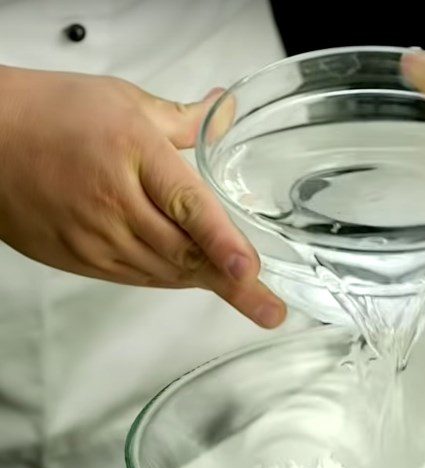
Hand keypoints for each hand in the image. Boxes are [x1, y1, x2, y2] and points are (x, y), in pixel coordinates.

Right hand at [0, 67, 284, 326]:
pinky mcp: (83, 261)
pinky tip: (194, 276)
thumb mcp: (124, 102)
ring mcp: (97, 239)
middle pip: (184, 253)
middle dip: (233, 284)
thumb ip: (184, 119)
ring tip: (245, 293)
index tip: (250, 269)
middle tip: (272, 309)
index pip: (187, 205)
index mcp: (133, 155)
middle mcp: (116, 204)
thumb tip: (226, 110)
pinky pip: (139, 279)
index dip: (222, 242)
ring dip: (206, 281)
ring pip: (165, 273)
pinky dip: (172, 279)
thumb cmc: (52, 115)